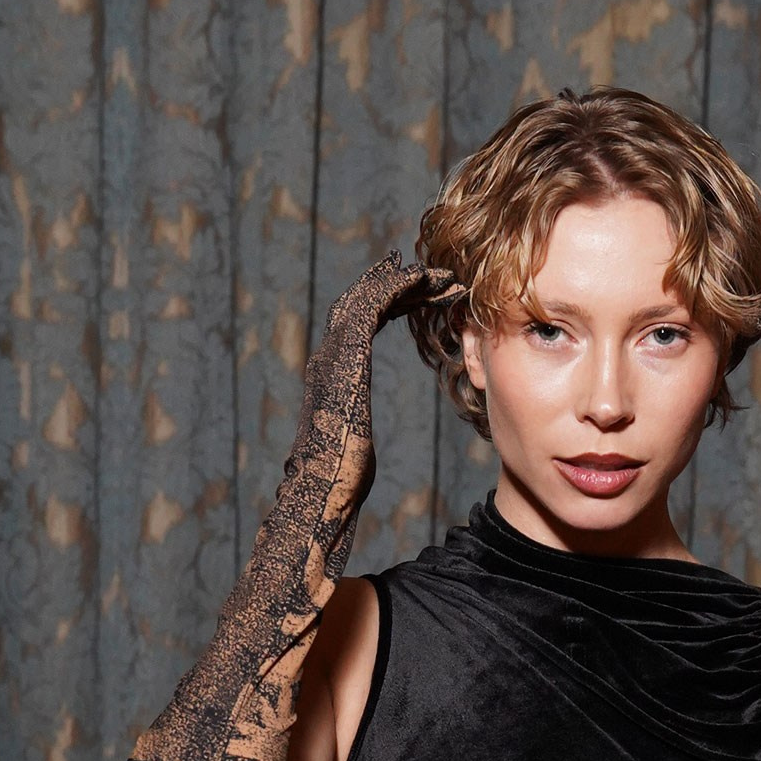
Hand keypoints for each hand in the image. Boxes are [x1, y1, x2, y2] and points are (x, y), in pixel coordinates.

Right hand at [282, 252, 466, 489]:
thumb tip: (356, 433)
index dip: (385, 302)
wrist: (323, 489)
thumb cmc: (341, 480)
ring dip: (403, 282)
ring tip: (437, 274)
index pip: (357, 324)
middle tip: (426, 271)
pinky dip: (396, 288)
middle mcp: (328, 357)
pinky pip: (373, 307)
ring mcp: (333, 354)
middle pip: (359, 303)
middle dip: (394, 284)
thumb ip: (354, 424)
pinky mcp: (346, 357)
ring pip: (367, 298)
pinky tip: (421, 280)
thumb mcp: (354, 442)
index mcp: (332, 373)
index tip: (413, 290)